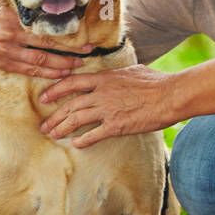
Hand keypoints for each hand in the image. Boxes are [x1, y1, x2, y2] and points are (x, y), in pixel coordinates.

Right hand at [0, 0, 93, 80]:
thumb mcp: (5, 3)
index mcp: (13, 16)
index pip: (42, 25)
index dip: (63, 31)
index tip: (82, 32)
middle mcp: (10, 34)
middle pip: (45, 44)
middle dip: (69, 50)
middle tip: (87, 52)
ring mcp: (7, 51)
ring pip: (39, 61)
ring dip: (61, 65)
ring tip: (78, 65)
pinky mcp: (5, 64)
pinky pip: (29, 70)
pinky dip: (46, 73)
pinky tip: (60, 73)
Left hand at [39, 65, 177, 144]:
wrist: (170, 96)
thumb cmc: (156, 82)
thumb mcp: (132, 71)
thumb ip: (117, 75)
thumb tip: (113, 75)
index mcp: (104, 79)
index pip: (72, 82)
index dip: (55, 90)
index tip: (44, 98)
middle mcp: (101, 93)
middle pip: (70, 105)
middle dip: (54, 117)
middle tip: (44, 126)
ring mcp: (108, 110)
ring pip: (76, 119)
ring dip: (62, 129)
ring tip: (53, 135)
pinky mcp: (117, 126)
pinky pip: (93, 134)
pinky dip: (82, 140)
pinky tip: (76, 144)